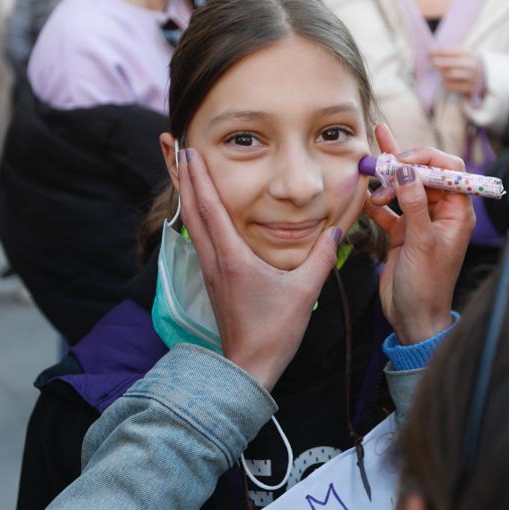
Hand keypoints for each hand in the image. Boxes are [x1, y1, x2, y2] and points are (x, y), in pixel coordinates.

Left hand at [177, 148, 340, 389]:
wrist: (248, 365)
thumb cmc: (274, 331)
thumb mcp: (304, 292)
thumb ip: (321, 258)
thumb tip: (337, 230)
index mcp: (232, 258)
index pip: (210, 208)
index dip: (198, 177)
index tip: (189, 149)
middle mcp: (215, 259)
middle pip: (191, 209)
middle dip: (182, 175)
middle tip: (172, 144)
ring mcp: (211, 268)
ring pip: (191, 221)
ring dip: (185, 191)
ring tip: (180, 166)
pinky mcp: (213, 277)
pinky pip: (198, 235)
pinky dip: (194, 212)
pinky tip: (197, 205)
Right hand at [364, 125, 474, 344]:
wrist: (412, 318)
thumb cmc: (427, 285)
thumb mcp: (421, 242)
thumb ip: (414, 204)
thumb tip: (406, 169)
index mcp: (457, 212)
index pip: (448, 169)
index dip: (426, 158)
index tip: (402, 160)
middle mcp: (441, 212)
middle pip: (423, 174)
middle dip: (401, 166)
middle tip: (381, 166)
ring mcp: (420, 221)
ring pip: (404, 188)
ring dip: (386, 185)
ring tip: (371, 190)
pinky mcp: (402, 232)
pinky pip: (388, 208)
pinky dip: (376, 202)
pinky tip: (363, 198)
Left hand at [431, 48, 483, 97]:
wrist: (486, 75)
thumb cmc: (467, 63)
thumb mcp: (463, 55)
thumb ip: (450, 53)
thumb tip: (432, 53)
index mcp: (469, 54)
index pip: (451, 51)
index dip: (439, 52)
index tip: (429, 53)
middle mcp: (471, 65)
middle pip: (450, 63)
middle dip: (439, 62)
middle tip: (431, 62)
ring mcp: (470, 77)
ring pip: (450, 74)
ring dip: (443, 73)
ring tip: (441, 72)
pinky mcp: (468, 87)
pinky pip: (451, 86)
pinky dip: (446, 83)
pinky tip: (446, 81)